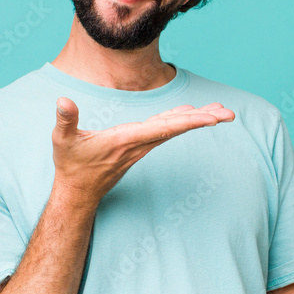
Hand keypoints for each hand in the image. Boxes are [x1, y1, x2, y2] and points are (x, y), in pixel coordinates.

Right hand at [50, 97, 233, 206]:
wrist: (78, 192)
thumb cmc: (71, 165)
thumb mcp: (63, 141)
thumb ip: (65, 120)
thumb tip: (63, 101)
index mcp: (126, 139)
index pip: (163, 128)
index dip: (188, 122)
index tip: (211, 119)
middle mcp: (139, 143)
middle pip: (178, 128)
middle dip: (204, 120)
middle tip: (231, 114)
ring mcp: (141, 145)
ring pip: (175, 129)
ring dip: (198, 119)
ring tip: (221, 111)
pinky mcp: (139, 144)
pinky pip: (166, 130)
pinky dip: (181, 120)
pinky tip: (192, 112)